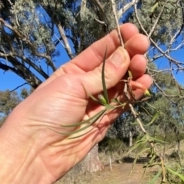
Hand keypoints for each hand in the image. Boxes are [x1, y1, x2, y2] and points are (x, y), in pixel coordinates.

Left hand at [0, 23, 151, 183]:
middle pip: (114, 68)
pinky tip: (144, 85)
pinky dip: (134, 94)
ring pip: (121, 85)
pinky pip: (123, 103)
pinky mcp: (106, 119)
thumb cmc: (46, 112)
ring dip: (134, 75)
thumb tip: (125, 55)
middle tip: (143, 48)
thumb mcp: (72, 86)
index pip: (99, 52)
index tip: (133, 32)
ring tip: (143, 67)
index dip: (116, 41)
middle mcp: (87, 85)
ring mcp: (98, 103)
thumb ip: (102, 75)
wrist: (39, 151)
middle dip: (129, 56)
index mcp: (74, 72)